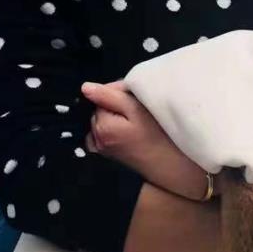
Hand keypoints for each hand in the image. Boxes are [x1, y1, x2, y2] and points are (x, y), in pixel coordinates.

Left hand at [82, 80, 210, 201]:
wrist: (167, 164)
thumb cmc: (155, 134)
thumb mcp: (134, 108)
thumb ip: (109, 96)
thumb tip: (84, 87)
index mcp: (101, 126)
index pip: (101, 96)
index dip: (116, 92)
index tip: (133, 96)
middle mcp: (96, 139)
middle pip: (100, 108)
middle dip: (114, 103)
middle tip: (136, 105)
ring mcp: (101, 149)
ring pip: (102, 119)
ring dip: (114, 114)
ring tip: (133, 118)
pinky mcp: (108, 154)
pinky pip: (103, 132)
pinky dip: (112, 126)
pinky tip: (126, 129)